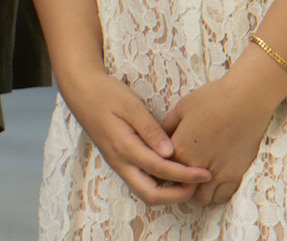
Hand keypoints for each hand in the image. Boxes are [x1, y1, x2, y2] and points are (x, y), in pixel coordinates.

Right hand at [59, 68, 210, 206]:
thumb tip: (169, 152)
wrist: (81, 91)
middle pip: (151, 195)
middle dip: (177, 195)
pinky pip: (141, 181)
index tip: (205, 172)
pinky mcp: (119, 161)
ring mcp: (118, 163)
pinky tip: (172, 171)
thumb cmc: (105, 93)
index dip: (185, 174)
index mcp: (123, 147)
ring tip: (189, 179)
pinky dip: (159, 183)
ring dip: (168, 192)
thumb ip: (149, 129)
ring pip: (145, 191)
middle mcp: (120, 161)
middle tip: (198, 183)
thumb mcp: (130, 104)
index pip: (160, 169)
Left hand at [160, 60, 286, 206]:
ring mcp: (217, 174)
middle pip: (180, 190)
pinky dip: (215, 194)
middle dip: (176, 185)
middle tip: (177, 177)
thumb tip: (160, 139)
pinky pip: (222, 197)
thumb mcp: (181, 108)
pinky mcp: (235, 175)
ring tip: (194, 181)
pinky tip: (212, 183)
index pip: (161, 172)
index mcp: (179, 150)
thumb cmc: (212, 100)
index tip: (161, 168)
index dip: (160, 170)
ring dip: (195, 193)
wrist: (245, 101)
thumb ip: (168, 127)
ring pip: (201, 199)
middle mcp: (196, 167)